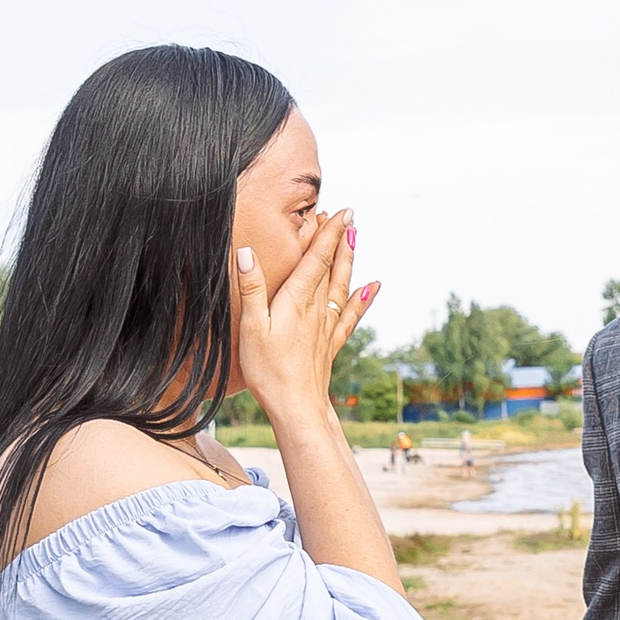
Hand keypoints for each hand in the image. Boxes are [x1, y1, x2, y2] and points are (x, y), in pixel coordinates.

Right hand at [233, 211, 376, 424]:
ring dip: (348, 260)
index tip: (338, 211)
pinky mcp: (330, 343)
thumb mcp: (251, 327)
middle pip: (331, 267)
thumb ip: (252, 288)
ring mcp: (326, 326)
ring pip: (342, 285)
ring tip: (356, 238)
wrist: (297, 407)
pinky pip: (350, 315)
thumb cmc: (269, 370)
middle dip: (338, 239)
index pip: (316, 259)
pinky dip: (362, 298)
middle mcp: (317, 309)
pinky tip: (372, 287)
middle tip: (348, 216)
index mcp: (297, 300)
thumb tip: (247, 252)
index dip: (327, 234)